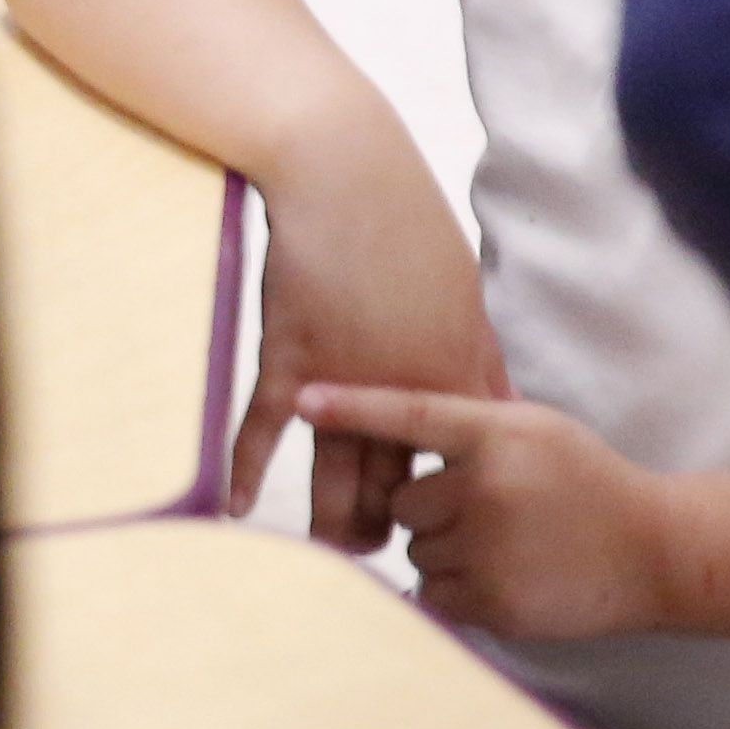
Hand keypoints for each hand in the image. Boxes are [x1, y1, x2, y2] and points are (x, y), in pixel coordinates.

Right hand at [238, 128, 504, 550]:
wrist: (344, 174)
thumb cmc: (405, 221)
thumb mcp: (462, 290)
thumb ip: (474, 351)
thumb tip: (492, 398)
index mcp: (458, 368)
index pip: (467, 460)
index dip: (465, 502)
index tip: (461, 528)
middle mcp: (408, 387)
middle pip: (407, 482)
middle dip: (402, 526)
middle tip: (392, 554)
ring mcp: (348, 379)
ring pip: (341, 474)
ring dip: (336, 521)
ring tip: (334, 554)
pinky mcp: (291, 361)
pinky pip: (267, 432)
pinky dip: (249, 470)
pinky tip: (237, 507)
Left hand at [299, 386, 676, 639]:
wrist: (655, 551)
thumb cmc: (589, 483)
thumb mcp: (539, 430)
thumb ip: (475, 423)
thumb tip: (396, 413)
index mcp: (500, 434)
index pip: (412, 414)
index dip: (353, 407)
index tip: (303, 400)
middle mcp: (488, 487)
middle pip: (403, 502)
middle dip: (434, 511)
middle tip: (490, 512)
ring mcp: (489, 547)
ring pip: (415, 550)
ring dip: (444, 552)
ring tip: (506, 546)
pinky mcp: (492, 601)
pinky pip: (431, 593)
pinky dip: (455, 591)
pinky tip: (503, 577)